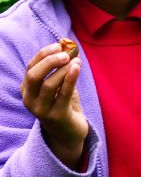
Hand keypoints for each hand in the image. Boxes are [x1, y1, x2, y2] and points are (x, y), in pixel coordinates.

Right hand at [20, 42, 88, 168]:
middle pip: (34, 76)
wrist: (69, 131)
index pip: (31, 67)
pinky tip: (77, 67)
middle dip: (50, 61)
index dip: (44, 54)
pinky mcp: (56, 116)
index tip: (59, 45)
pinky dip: (70, 78)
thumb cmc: (63, 102)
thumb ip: (61, 67)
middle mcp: (30, 100)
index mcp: (27, 89)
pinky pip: (63, 94)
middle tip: (66, 54)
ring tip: (76, 61)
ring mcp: (41, 110)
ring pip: (49, 85)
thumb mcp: (59, 83)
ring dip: (63, 69)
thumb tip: (67, 45)